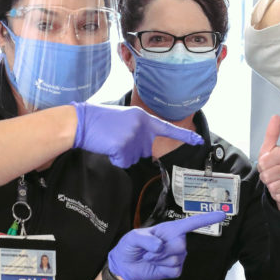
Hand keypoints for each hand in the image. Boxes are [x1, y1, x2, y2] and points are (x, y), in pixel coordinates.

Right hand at [72, 103, 201, 167]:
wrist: (80, 122)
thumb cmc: (98, 120)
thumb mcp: (124, 118)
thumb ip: (139, 128)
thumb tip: (147, 143)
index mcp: (143, 117)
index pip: (167, 128)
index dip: (184, 136)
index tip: (199, 140)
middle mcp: (142, 126)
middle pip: (146, 150)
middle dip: (132, 149)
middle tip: (115, 138)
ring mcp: (133, 137)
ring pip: (134, 158)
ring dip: (123, 154)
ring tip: (110, 140)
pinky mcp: (123, 147)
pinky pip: (124, 162)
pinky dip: (115, 159)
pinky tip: (107, 147)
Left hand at [107, 211, 226, 279]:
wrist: (126, 265)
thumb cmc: (130, 246)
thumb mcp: (132, 237)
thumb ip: (145, 239)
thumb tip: (160, 245)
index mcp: (170, 229)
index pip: (192, 223)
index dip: (207, 219)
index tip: (222, 214)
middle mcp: (177, 241)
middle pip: (180, 245)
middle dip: (162, 250)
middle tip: (149, 251)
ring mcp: (178, 256)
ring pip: (175, 259)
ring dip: (159, 260)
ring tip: (150, 257)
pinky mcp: (175, 269)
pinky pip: (174, 270)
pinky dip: (161, 269)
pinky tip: (156, 266)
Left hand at [257, 115, 279, 209]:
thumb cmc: (279, 165)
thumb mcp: (272, 149)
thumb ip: (272, 133)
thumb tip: (275, 117)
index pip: (262, 162)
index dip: (262, 166)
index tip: (269, 164)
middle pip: (266, 176)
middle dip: (266, 177)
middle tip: (274, 174)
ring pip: (272, 187)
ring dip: (272, 186)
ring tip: (279, 181)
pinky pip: (278, 196)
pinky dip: (278, 194)